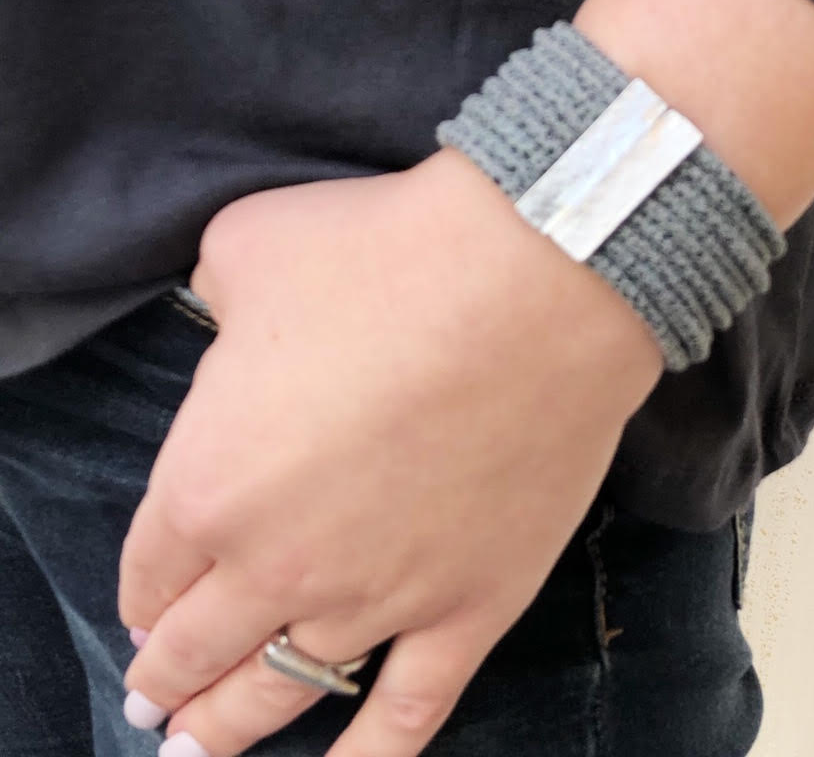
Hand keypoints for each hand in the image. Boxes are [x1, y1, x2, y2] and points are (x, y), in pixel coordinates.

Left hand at [118, 149, 662, 756]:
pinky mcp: (471, 606)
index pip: (150, 567)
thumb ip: (213, 297)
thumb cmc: (389, 254)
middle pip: (202, 648)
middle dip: (168, 679)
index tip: (145, 606)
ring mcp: (380, 597)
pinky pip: (408, 713)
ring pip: (287, 693)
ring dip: (231, 730)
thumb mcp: (251, 244)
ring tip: (201, 752)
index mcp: (210, 481)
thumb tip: (227, 315)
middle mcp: (280, 563)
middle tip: (154, 703)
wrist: (536, 279)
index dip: (142, 592)